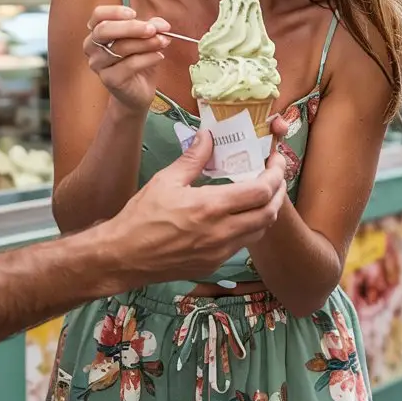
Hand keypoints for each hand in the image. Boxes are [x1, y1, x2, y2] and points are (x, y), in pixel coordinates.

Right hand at [84, 4, 171, 112]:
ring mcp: (98, 64)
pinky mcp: (109, 79)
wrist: (138, 91)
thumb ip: (152, 27)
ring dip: (145, 43)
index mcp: (97, 32)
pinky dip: (147, 58)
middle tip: (153, 29)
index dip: (115, 12)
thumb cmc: (138, 61)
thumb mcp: (145, 39)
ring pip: (120, 48)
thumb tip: (161, 25)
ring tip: (163, 42)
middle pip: (105, 30)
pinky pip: (129, 65)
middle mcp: (92, 47)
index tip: (134, 13)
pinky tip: (159, 57)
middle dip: (131, 27)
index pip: (98, 15)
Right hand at [101, 130, 286, 285]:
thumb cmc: (141, 217)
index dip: (275, 174)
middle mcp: (221, 232)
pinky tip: (237, 216)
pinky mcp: (214, 265)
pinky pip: (241, 245)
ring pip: (259, 231)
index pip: (261, 191)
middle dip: (278, 192)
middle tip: (274, 177)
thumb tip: (207, 135)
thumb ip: (193, 158)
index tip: (275, 162)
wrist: (123, 256)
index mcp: (210, 207)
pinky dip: (248, 228)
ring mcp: (219, 252)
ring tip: (259, 195)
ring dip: (265, 211)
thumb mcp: (166, 180)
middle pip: (269, 213)